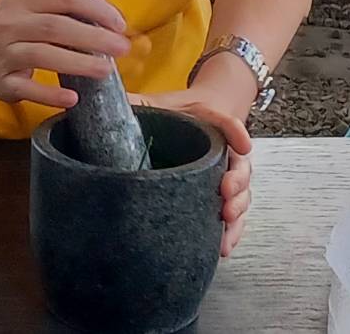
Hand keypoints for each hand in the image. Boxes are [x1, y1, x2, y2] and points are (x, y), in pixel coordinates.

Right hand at [0, 0, 129, 109]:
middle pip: (56, 26)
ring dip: (78, 63)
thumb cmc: (12, 16)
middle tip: (122, 48)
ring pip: (42, 55)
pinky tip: (72, 97)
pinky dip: (49, 94)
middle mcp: (10, 22)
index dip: (95, 7)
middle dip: (94, 37)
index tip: (119, 23)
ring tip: (106, 70)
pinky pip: (25, 88)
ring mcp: (2, 53)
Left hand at [129, 86, 253, 256]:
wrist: (194, 119)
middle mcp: (224, 150)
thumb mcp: (158, 104)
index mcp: (211, 122)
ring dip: (238, 210)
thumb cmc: (177, 114)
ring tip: (226, 225)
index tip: (242, 144)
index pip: (227, 123)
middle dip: (237, 182)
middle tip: (226, 195)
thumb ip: (138, 105)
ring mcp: (227, 174)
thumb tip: (108, 103)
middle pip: (240, 165)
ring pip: (241, 193)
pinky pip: (235, 215)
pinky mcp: (223, 196)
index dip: (236, 132)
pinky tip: (223, 245)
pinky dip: (232, 230)